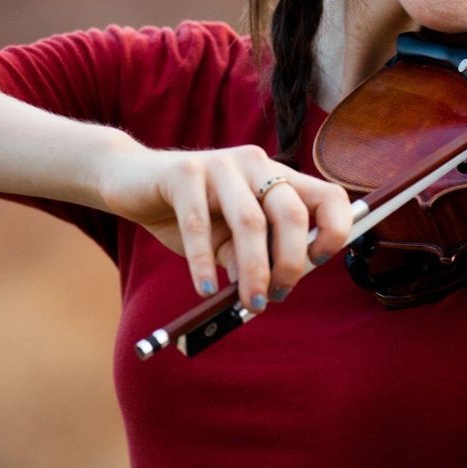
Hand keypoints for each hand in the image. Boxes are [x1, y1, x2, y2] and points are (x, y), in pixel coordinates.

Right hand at [95, 143, 352, 308]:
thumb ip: (250, 256)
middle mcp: (256, 165)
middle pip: (291, 212)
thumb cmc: (189, 213)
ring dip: (254, 269)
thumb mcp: (227, 239)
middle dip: (291, 261)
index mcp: (277, 177)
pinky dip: (203, 262)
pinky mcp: (184, 173)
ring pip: (249, 221)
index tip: (319, 261)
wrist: (132, 181)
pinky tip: (206, 289)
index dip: (334, 229)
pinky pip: (198, 224)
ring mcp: (221, 165)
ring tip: (251, 302)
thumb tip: (268, 290)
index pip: (329, 196)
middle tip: (279, 295)